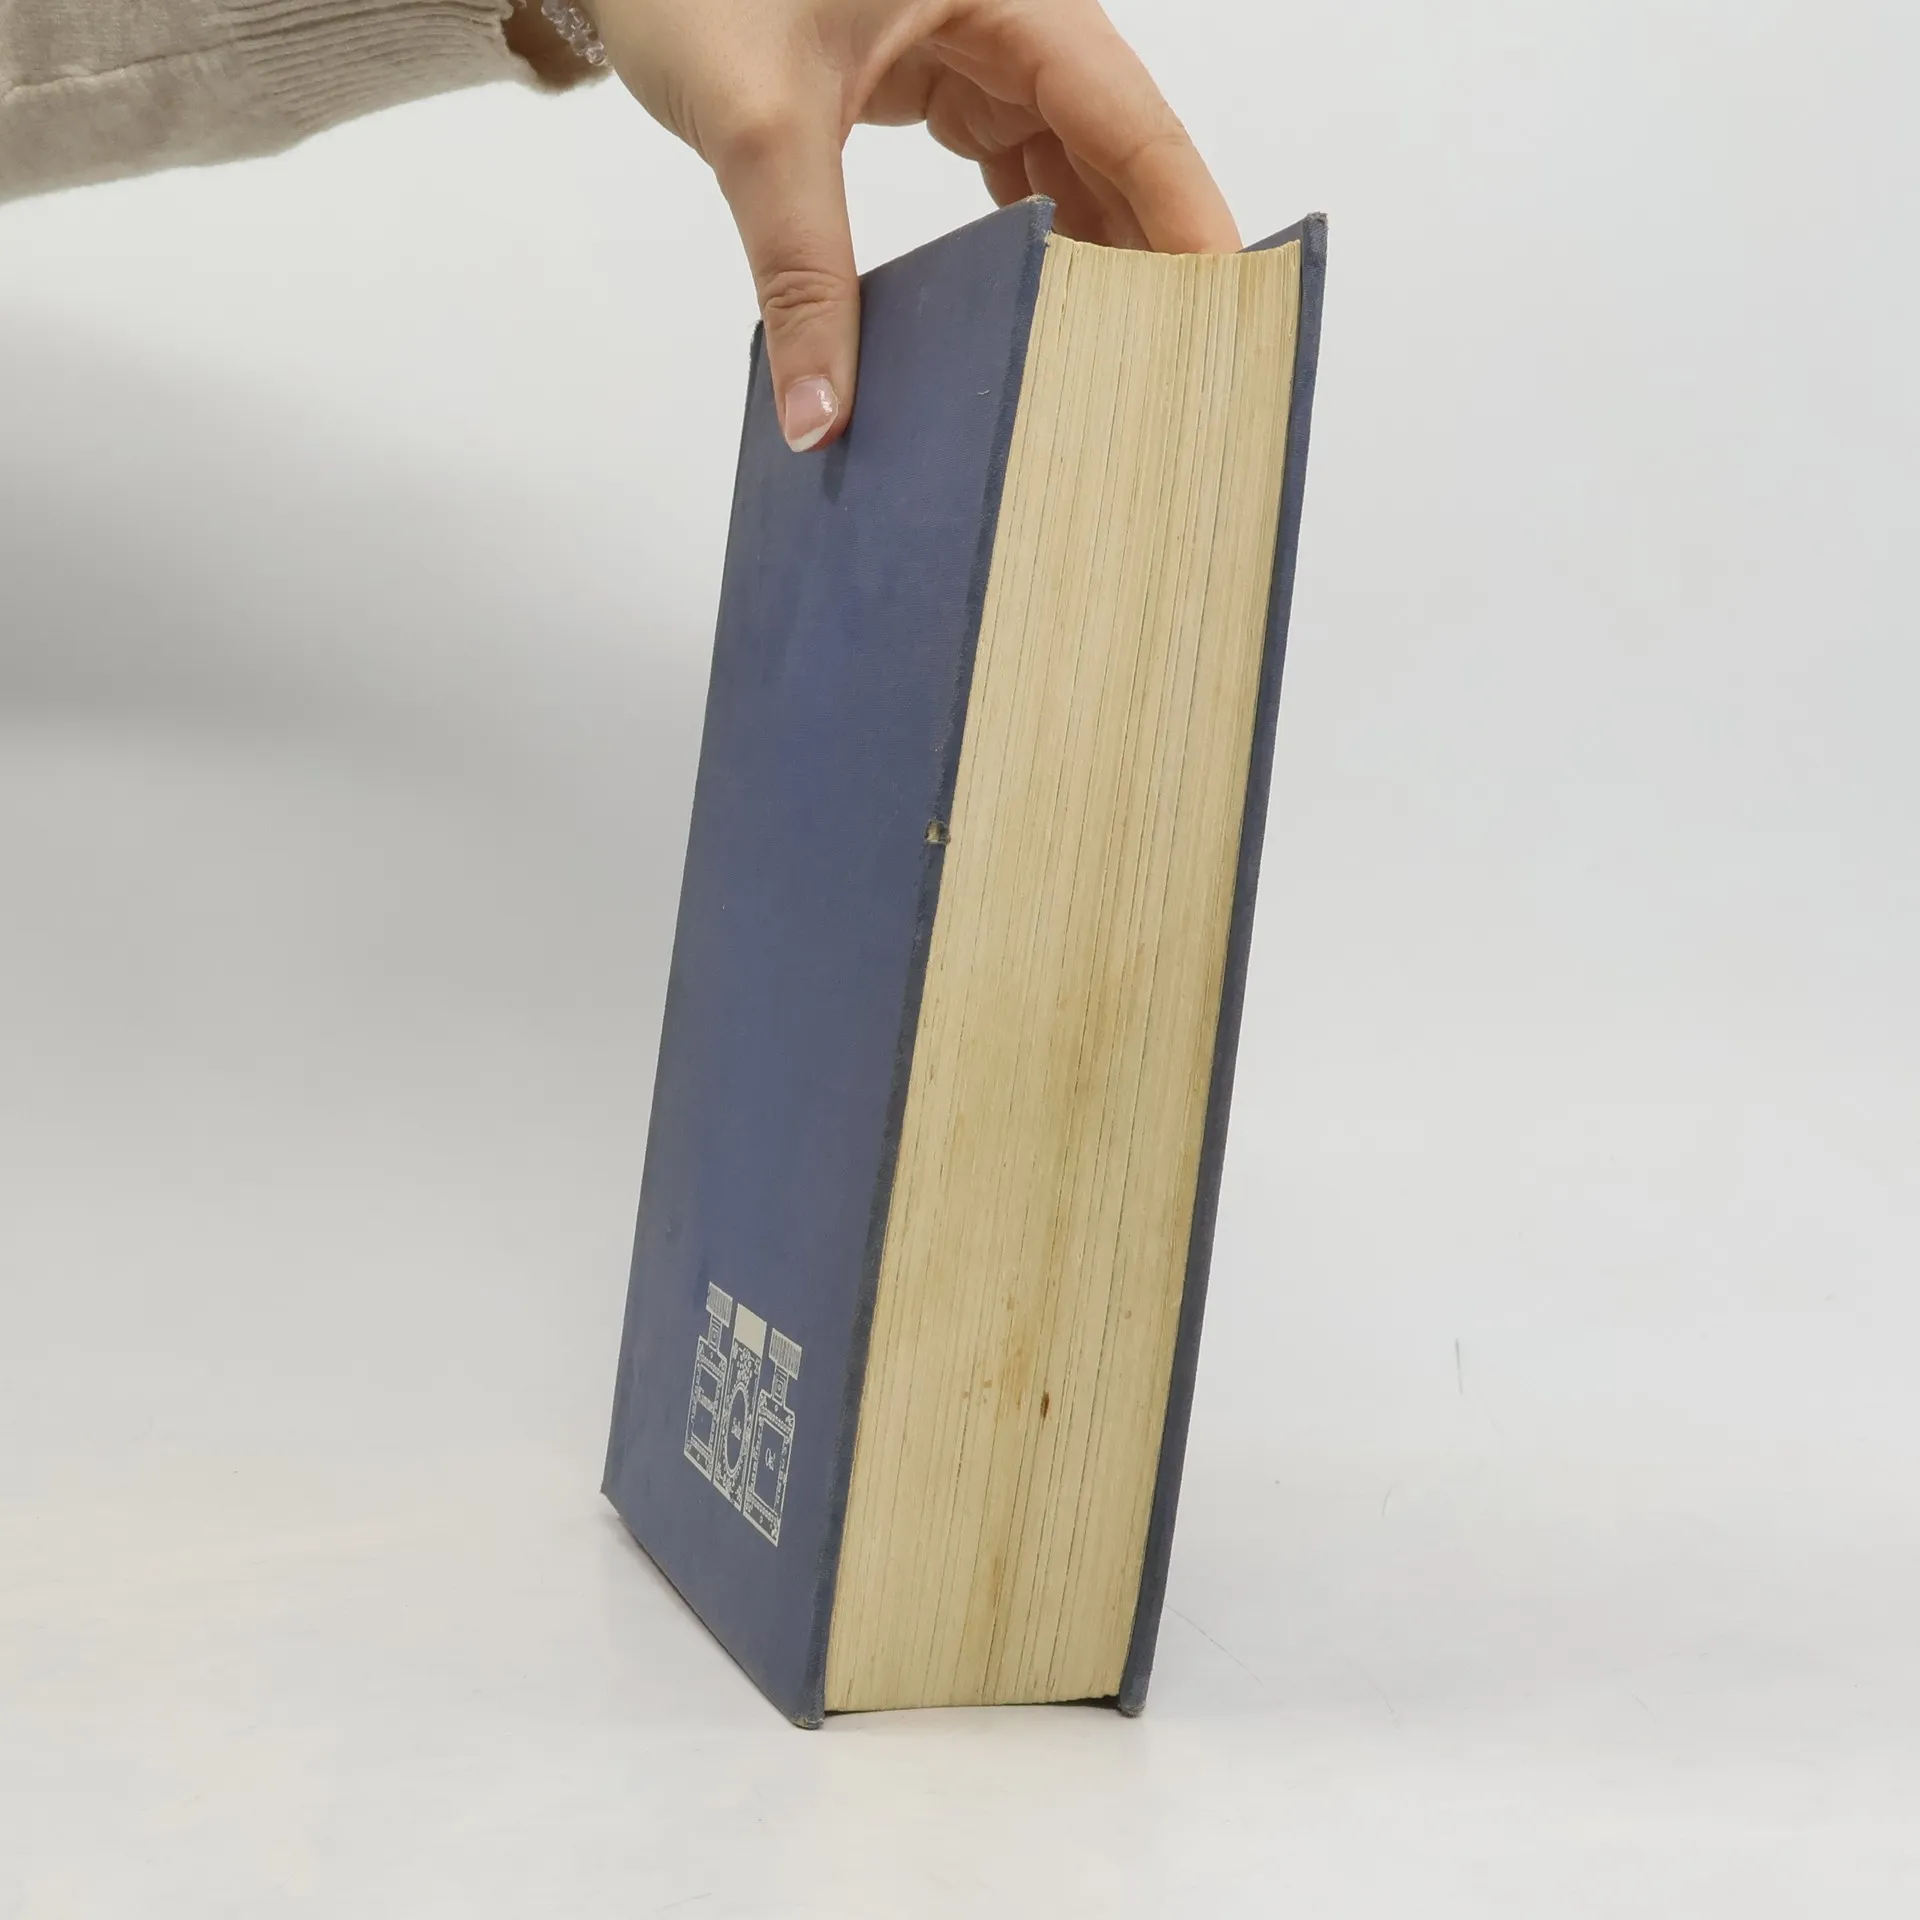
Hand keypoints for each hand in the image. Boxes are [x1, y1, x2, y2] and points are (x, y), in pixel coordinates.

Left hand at [592, 0, 1239, 450]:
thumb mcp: (756, 125)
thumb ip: (800, 275)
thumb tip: (821, 417)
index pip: (1131, 116)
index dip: (1186, 216)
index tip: (1224, 315)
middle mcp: (1016, 12)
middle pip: (1117, 145)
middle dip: (1146, 254)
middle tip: (1175, 374)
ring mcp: (983, 44)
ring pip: (1071, 160)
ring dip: (1090, 256)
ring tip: (1116, 364)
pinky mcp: (941, 77)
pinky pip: (1016, 164)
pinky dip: (1028, 238)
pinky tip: (1037, 313)